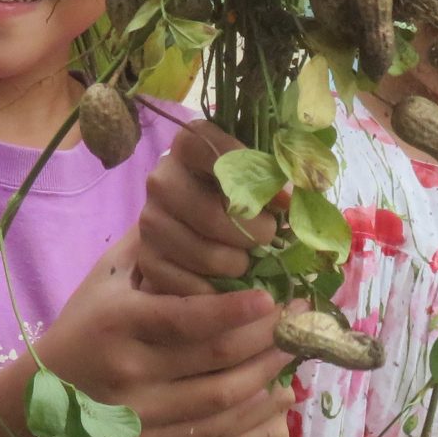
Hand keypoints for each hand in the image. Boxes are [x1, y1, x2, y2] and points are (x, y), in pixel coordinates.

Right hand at [42, 231, 292, 436]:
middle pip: (215, 358)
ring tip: (290, 351)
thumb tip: (202, 210)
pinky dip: (247, 414)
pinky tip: (268, 391)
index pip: (187, 318)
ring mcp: (136, 413)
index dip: (236, 311)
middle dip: (267, 338)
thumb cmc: (85, 323)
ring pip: (221, 400)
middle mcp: (127, 369)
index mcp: (118, 321)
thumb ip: (152, 246)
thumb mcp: (108, 277)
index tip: (273, 299)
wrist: (42, 393)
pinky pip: (210, 433)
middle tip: (299, 319)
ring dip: (266, 375)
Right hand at [134, 119, 275, 295]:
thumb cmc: (232, 196)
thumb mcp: (251, 177)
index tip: (284, 199)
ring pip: (209, 256)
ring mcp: (149, 221)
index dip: (257, 178)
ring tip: (246, 258)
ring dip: (240, 264)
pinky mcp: (147, 260)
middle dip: (255, 234)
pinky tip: (226, 278)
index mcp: (188, 146)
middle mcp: (161, 180)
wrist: (186, 227)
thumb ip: (271, 179)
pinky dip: (219, 290)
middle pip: (216, 215)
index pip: (219, 152)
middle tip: (268, 237)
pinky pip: (194, 286)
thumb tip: (290, 199)